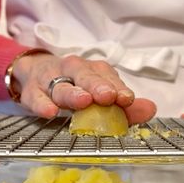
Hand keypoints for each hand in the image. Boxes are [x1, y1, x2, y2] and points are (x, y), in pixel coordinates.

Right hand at [13, 53, 155, 124]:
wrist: (36, 73)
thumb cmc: (74, 86)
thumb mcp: (99, 93)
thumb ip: (124, 105)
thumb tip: (151, 110)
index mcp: (93, 71)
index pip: (107, 77)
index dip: (118, 88)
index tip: (127, 99)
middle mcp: (73, 70)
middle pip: (85, 76)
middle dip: (97, 86)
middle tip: (108, 96)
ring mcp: (51, 79)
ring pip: (61, 85)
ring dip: (72, 93)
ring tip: (83, 101)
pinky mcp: (32, 90)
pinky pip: (36, 97)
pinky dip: (42, 104)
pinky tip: (50, 112)